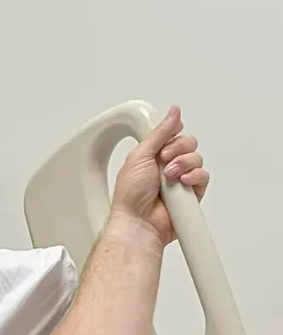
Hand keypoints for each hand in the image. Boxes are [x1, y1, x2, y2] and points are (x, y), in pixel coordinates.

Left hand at [111, 105, 210, 244]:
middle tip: (164, 162)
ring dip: (184, 165)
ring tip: (170, 177)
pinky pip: (204, 176)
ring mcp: (181, 179)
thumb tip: (173, 112)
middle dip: (178, 150)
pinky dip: (194, 177)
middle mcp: (168, 165)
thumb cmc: (131, 195)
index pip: (173, 135)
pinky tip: (183, 183)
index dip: (172, 136)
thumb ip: (159, 133)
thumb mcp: (139, 155)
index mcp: (153, 155)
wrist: (139, 222)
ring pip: (197, 159)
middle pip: (188, 144)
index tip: (163, 145)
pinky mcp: (192, 193)